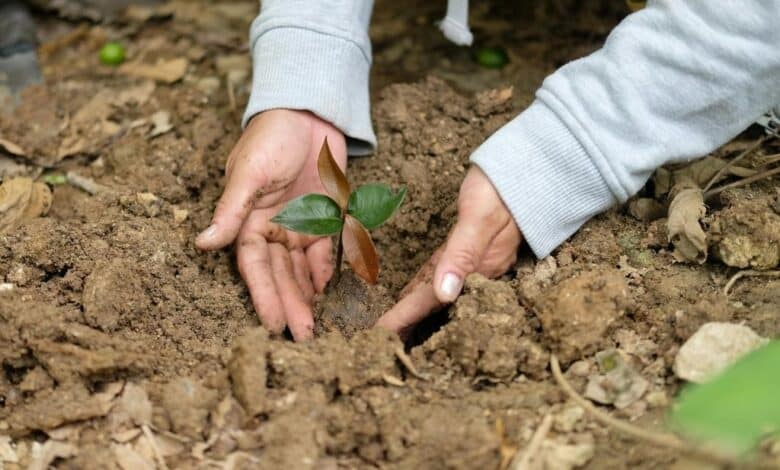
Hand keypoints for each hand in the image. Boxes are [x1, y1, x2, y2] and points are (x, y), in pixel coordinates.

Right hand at [196, 109, 346, 340]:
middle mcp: (272, 229)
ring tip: (316, 328)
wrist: (309, 112)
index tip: (273, 324)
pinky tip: (330, 294)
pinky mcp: (325, 220)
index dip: (263, 295)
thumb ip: (231, 209)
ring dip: (308, 297)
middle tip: (302, 338)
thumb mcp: (250, 171)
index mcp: (248, 221)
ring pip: (302, 270)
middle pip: (280, 275)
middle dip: (290, 305)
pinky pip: (326, 253)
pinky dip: (327, 273)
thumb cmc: (271, 137)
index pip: (254, 266)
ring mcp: (300, 227)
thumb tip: (202, 243)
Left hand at [376, 167, 522, 336]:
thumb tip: (445, 293)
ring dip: (412, 308)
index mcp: (478, 270)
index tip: (379, 334)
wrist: (528, 168)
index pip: (433, 301)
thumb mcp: (480, 218)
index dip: (405, 318)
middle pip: (432, 304)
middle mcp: (476, 272)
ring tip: (390, 327)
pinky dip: (422, 286)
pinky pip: (439, 273)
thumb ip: (463, 255)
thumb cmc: (501, 189)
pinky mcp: (468, 248)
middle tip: (377, 341)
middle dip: (406, 323)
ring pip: (434, 291)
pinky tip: (409, 294)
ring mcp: (473, 261)